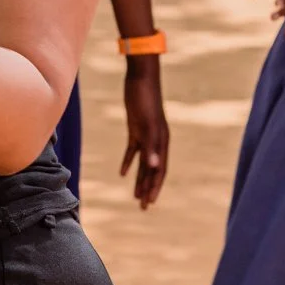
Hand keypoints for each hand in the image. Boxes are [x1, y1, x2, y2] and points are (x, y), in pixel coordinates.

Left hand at [120, 59, 169, 208]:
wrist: (140, 77)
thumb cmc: (145, 99)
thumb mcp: (146, 123)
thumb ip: (151, 145)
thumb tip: (154, 167)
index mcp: (161, 142)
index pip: (159, 170)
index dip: (155, 187)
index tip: (150, 203)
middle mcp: (156, 141)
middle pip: (153, 170)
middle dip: (148, 188)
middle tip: (143, 207)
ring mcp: (146, 134)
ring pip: (143, 163)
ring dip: (139, 178)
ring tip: (135, 196)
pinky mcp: (135, 128)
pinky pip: (133, 150)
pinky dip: (128, 161)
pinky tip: (122, 173)